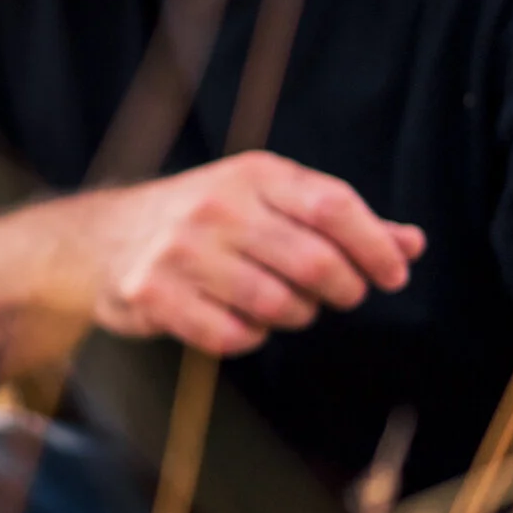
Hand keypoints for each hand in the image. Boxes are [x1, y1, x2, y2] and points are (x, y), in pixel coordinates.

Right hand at [77, 151, 423, 355]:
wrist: (101, 238)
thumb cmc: (203, 220)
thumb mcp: (267, 201)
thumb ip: (338, 221)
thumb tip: (412, 243)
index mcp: (252, 174)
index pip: (334, 207)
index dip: (376, 246)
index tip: (393, 275)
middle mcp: (215, 207)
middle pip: (316, 263)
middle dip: (343, 291)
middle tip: (340, 296)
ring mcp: (180, 252)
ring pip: (279, 306)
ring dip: (296, 316)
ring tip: (284, 306)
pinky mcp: (153, 295)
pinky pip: (233, 336)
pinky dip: (248, 337)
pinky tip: (237, 320)